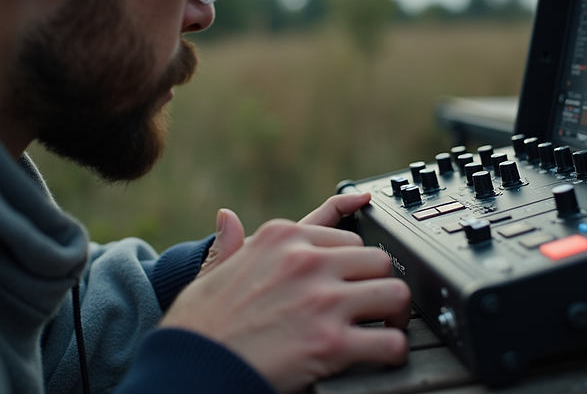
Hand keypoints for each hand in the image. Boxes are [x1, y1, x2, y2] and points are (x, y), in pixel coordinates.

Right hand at [164, 195, 410, 392]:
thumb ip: (228, 247)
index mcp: (280, 239)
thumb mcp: (211, 275)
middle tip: (378, 302)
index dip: (354, 252)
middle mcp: (305, 261)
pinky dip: (394, 350)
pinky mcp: (331, 342)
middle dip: (378, 281)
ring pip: (393, 292)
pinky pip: (389, 340)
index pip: (339, 228)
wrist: (190, 368)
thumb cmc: (198, 327)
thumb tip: (228, 219)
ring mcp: (322, 300)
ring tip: (390, 325)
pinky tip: (387, 355)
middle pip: (375, 258)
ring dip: (396, 312)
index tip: (364, 255)